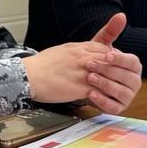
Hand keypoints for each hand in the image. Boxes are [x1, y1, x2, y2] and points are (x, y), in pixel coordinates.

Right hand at [21, 13, 141, 113]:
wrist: (28, 76)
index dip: (110, 57)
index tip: (112, 63)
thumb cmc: (41, 65)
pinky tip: (104, 99)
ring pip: (107, 75)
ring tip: (112, 89)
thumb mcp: (61, 51)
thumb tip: (83, 54)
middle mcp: (83, 57)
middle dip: (115, 69)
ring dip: (112, 82)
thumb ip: (75, 52)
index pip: (103, 49)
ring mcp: (83, 72)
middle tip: (118, 77)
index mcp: (77, 48)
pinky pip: (99, 91)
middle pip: (109, 61)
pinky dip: (104, 95)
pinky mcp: (80, 87)